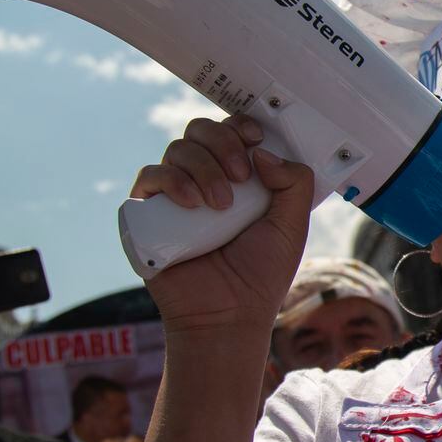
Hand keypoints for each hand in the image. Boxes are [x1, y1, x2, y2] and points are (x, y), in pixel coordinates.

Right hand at [130, 116, 315, 338]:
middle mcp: (202, 180)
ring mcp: (174, 196)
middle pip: (200, 132)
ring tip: (221, 205)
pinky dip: (171, 181)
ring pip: (178, 150)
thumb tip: (262, 151)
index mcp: (236, 178)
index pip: (231, 132)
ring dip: (203, 168)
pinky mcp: (147, 215)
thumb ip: (294, 183)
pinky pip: (150, 177)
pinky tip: (193, 204)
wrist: (228, 316)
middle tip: (240, 175)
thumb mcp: (292, 226)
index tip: (255, 136)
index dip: (239, 125)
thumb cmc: (260, 274)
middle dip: (222, 143)